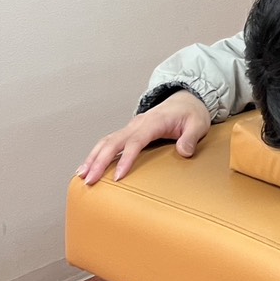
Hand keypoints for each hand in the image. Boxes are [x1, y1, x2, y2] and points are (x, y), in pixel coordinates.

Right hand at [75, 90, 210, 185]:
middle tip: (90, 180)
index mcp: (154, 122)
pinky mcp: (129, 132)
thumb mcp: (198, 124)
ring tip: (82, 176)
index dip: (126, 158)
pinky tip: (88, 167)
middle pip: (114, 141)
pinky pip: (109, 142)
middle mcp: (138, 123)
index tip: (118, 176)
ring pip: (107, 141)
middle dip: (99, 161)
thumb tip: (183, 152)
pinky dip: (96, 154)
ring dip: (93, 157)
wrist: (186, 100)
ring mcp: (131, 127)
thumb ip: (190, 138)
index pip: (136, 141)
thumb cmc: (191, 114)